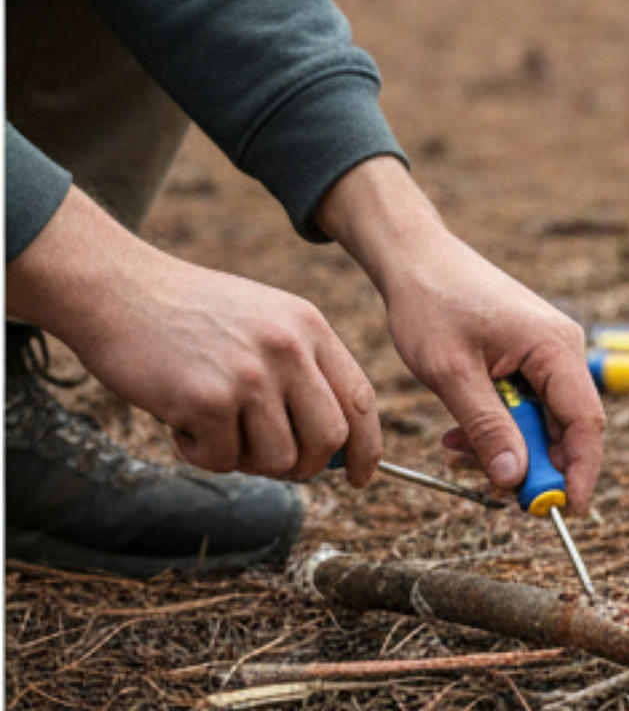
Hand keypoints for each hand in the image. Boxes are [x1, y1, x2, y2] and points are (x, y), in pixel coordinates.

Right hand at [7, 186, 380, 484]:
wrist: (122, 291)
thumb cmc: (191, 314)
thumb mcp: (266, 322)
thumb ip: (301, 372)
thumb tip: (332, 448)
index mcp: (309, 327)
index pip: (360, 397)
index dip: (367, 446)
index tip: (360, 477)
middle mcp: (289, 348)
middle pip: (330, 438)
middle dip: (305, 465)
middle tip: (267, 460)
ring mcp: (251, 373)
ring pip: (278, 458)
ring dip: (243, 457)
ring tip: (211, 423)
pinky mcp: (208, 400)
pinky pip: (222, 460)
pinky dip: (199, 452)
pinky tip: (180, 418)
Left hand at [317, 157, 604, 513]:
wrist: (415, 257)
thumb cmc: (431, 303)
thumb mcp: (452, 374)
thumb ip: (487, 428)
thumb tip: (515, 482)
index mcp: (555, 346)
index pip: (586, 422)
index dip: (580, 472)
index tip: (564, 513)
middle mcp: (561, 348)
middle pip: (566, 428)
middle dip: (529, 464)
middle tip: (486, 488)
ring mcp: (546, 351)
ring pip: (541, 421)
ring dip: (504, 447)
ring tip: (453, 448)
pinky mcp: (528, 354)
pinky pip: (525, 405)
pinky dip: (497, 426)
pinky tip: (458, 430)